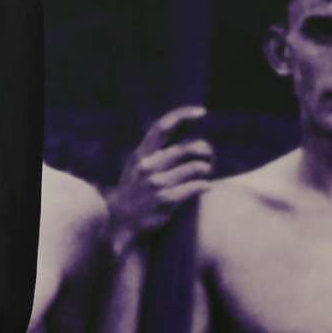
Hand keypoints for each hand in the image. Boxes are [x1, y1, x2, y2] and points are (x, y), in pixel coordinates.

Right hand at [109, 106, 215, 247]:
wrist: (122, 221)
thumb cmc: (137, 190)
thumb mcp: (139, 167)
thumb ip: (159, 153)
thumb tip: (192, 141)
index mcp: (141, 154)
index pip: (162, 127)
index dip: (182, 116)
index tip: (201, 111)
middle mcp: (147, 165)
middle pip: (185, 148)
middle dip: (204, 150)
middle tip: (209, 154)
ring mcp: (155, 183)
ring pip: (194, 168)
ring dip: (205, 169)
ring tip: (206, 173)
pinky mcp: (164, 199)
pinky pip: (195, 187)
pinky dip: (204, 185)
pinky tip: (205, 187)